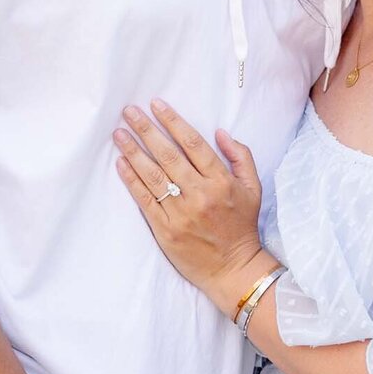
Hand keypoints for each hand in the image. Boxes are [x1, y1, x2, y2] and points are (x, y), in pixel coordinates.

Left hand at [114, 100, 265, 309]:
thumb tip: (220, 132)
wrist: (233, 268)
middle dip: (147, 130)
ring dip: (134, 151)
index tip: (156, 105)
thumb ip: (240, 157)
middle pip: (168, 155)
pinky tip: (121, 163)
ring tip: (119, 133)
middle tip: (129, 111)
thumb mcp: (253, 188)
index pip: (193, 144)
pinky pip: (145, 200)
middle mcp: (200, 195)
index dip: (173, 122)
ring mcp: (180, 213)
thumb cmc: (242, 226)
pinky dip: (132, 180)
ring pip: (153, 175)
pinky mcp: (165, 230)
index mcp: (221, 182)